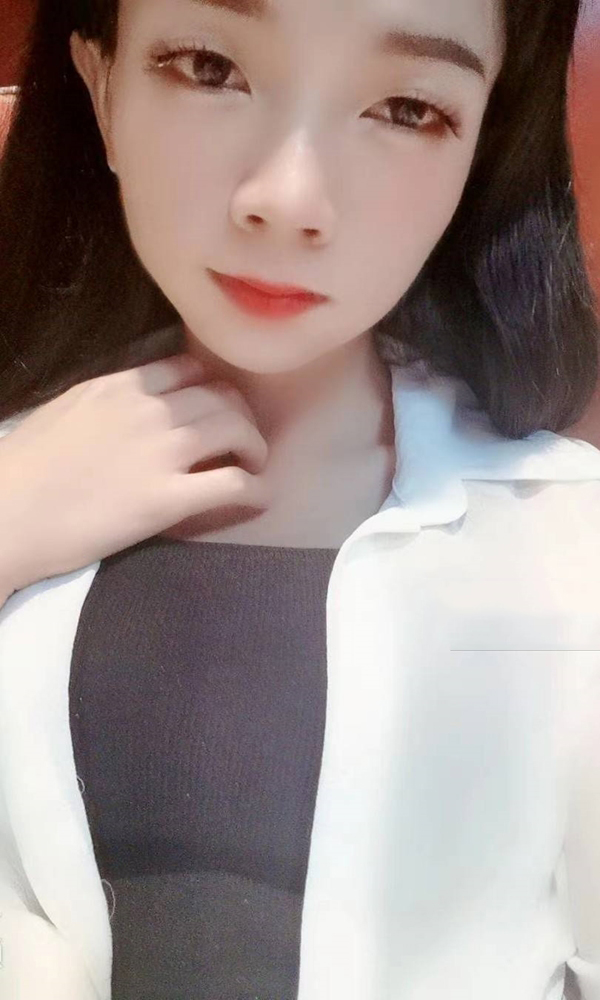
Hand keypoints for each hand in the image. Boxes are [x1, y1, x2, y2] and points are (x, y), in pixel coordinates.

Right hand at [0, 352, 269, 595]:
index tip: (218, 408)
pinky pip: (233, 483)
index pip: (189, 368)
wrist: (5, 514)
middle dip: (242, 416)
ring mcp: (161, 452)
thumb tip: (134, 407)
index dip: (213, 388)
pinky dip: (256, 488)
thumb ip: (107, 403)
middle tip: (244, 441)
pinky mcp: (167, 498)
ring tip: (253, 465)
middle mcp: (148, 410)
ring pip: (237, 429)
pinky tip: (260, 496)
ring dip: (254, 447)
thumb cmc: (22, 470)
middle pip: (222, 396)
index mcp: (119, 387)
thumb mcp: (65, 411)